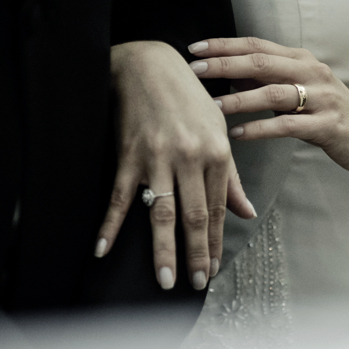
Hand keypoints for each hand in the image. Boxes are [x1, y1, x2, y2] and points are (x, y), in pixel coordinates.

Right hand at [96, 41, 255, 290]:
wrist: (148, 64)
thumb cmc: (187, 97)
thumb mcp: (217, 130)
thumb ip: (229, 177)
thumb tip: (245, 213)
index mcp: (216, 152)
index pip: (217, 208)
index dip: (214, 242)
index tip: (212, 268)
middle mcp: (189, 157)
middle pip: (193, 216)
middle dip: (195, 254)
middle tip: (195, 284)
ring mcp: (157, 157)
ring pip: (161, 213)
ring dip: (162, 249)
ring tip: (164, 279)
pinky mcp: (128, 155)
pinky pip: (120, 197)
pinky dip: (111, 224)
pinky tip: (103, 249)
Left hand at [188, 36, 348, 173]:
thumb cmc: (328, 111)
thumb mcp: (297, 90)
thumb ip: (265, 81)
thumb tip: (227, 73)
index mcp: (300, 59)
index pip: (256, 46)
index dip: (224, 45)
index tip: (195, 49)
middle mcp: (311, 72)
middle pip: (261, 63)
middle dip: (225, 65)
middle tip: (194, 71)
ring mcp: (321, 97)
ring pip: (274, 93)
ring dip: (240, 99)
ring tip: (212, 107)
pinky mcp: (327, 124)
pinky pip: (288, 125)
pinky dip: (261, 129)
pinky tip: (239, 135)